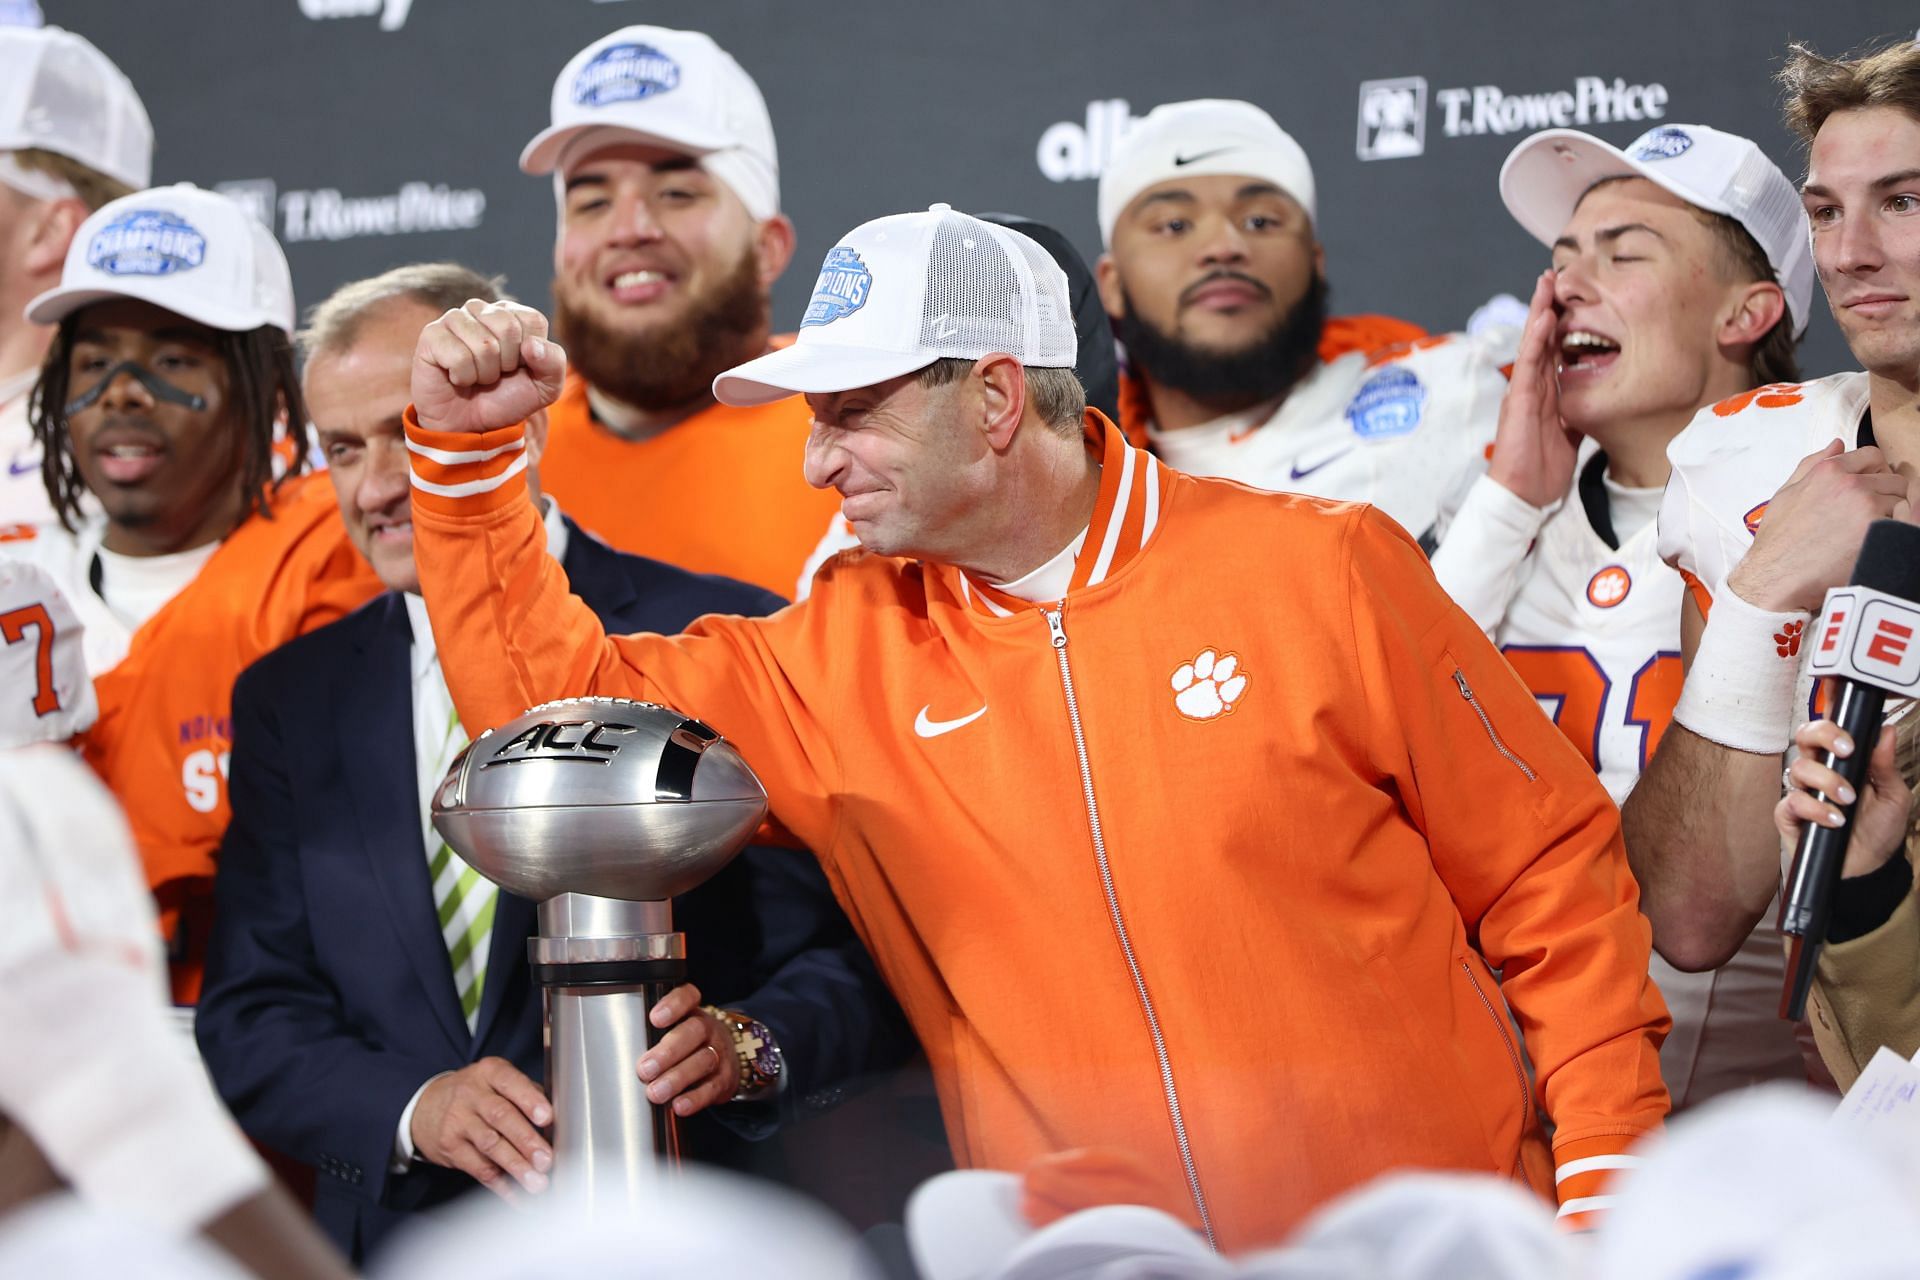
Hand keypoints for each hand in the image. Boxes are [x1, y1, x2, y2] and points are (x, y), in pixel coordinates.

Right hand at [409, 1057, 552, 1200]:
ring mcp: (458, 1121)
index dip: (530, 1100)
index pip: (511, 1082)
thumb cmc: (477, 1094)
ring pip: (490, 1145)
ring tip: (536, 1182)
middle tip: (546, 1160)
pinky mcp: (450, 1148)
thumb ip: (527, 1095)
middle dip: (526, 1140)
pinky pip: (479, 1168)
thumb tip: (559, 1123)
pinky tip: (518, 1195)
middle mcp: (471, 1095)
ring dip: (516, 1166)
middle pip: (501, 1117)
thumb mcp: (496, 1081)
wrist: (426, 1107)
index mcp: (490, 1072)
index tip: (547, 1118)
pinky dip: (501, 1185)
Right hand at [411, 299, 567, 435]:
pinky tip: (457, 378)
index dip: (530, 354)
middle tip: (495, 375)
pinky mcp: (431, 335)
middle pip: (508, 328)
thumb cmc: (506, 399)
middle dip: (506, 364)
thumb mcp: (545, 387)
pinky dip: (463, 377)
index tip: (518, 367)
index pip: (532, 321)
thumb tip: (532, 345)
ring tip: (476, 377)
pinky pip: (458, 356)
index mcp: (511, 313)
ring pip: (484, 345)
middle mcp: (482, 309)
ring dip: (485, 373)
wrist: (470, 425)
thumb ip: (554, 362)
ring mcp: (454, 319)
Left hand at [635, 984, 738, 1117]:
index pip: (687, 997)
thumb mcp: (673, 1029)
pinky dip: (695, 1098)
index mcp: (691, 1011)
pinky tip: (679, 1105)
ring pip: (704, 1060)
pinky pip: (712, 1087)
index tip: (654, 1019)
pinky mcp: (725, 1079)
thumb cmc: (686, 1044)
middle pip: (694, 1031)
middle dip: (668, 1052)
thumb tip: (613, 1053)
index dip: (673, 1005)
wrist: (725, 1059)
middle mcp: (708, 1029)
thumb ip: (648, 1035)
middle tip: (645, 1069)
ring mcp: (719, 1053)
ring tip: (655, 1092)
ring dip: (677, 1078)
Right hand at [1486, 270, 1579, 509]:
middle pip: (1539, 339)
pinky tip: (1543, 318)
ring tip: (1546, 284)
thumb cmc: (1543, 468)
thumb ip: (1579, 410)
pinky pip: (1529, 365)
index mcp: (1544, 393)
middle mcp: (1531, 387)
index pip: (1551, 349)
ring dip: (1539, 312)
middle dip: (1546, 306)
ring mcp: (1523, 392)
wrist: (1524, 494)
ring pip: (1532, 344)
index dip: (1558, 323)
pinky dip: (1536, 340)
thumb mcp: (1571, 432)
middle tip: (1554, 275)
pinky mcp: (1519, 402)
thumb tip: (1597, 397)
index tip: (1567, 297)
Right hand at [1727, 441, 1917, 612]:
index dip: (1875, 470)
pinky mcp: (1880, 532)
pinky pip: (1905, 525)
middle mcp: (1852, 484)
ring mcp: (1868, 508)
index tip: (1871, 484)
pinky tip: (1878, 541)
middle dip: (1886, 493)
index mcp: (1829, 470)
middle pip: (1893, 479)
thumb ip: (1812, 464)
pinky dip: (1896, 532)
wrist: (1776, 575)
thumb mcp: (1786, 493)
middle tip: (1870, 514)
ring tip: (1871, 530)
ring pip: (1903, 503)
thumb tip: (1838, 444)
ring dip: (1892, 514)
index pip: (1872, 456)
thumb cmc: (1778, 538)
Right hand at [1775, 718, 1913, 877]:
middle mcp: (1819, 770)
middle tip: (1846, 750)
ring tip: (1848, 800)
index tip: (1839, 699)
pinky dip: (1815, 809)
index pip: (1831, 727)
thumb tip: (1886, 731)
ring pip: (1800, 768)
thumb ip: (1885, 764)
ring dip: (1827, 781)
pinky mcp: (1789, 815)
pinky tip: (1835, 819)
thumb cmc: (1878, 831)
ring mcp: (1802, 791)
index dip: (1828, 709)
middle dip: (1824, 735)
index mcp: (1842, 760)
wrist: (1869, 868)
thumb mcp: (1893, 795)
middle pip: (1805, 735)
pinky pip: (1793, 801)